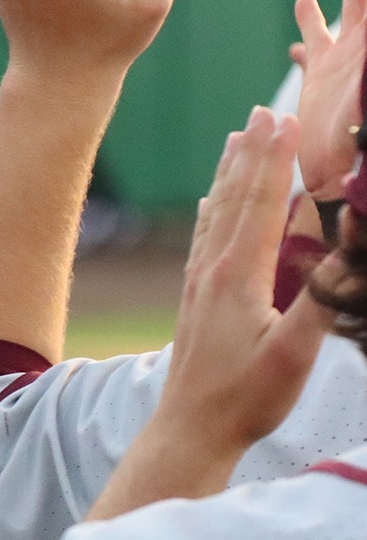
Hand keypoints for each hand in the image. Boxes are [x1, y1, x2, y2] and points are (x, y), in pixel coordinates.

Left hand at [154, 107, 331, 463]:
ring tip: (235, 137)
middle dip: (252, 153)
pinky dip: (212, 209)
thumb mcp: (295, 349)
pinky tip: (210, 200)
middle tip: (262, 111)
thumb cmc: (247, 394)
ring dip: (229, 173)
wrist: (190, 428)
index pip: (259, 203)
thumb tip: (349, 245)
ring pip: (216, 213)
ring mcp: (198, 281)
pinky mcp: (193, 297)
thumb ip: (323, 295)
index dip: (273, 160)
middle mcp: (211, 268)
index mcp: (238, 274)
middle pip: (235, 197)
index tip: (284, 118)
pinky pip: (204, 238)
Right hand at [291, 0, 366, 197]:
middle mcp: (364, 47)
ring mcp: (346, 61)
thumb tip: (311, 40)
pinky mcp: (324, 80)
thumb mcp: (364, 100)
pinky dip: (311, 27)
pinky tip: (304, 10)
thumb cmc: (357, 146)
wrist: (344, 180)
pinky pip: (317, 45)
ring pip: (350, 5)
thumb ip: (359, 73)